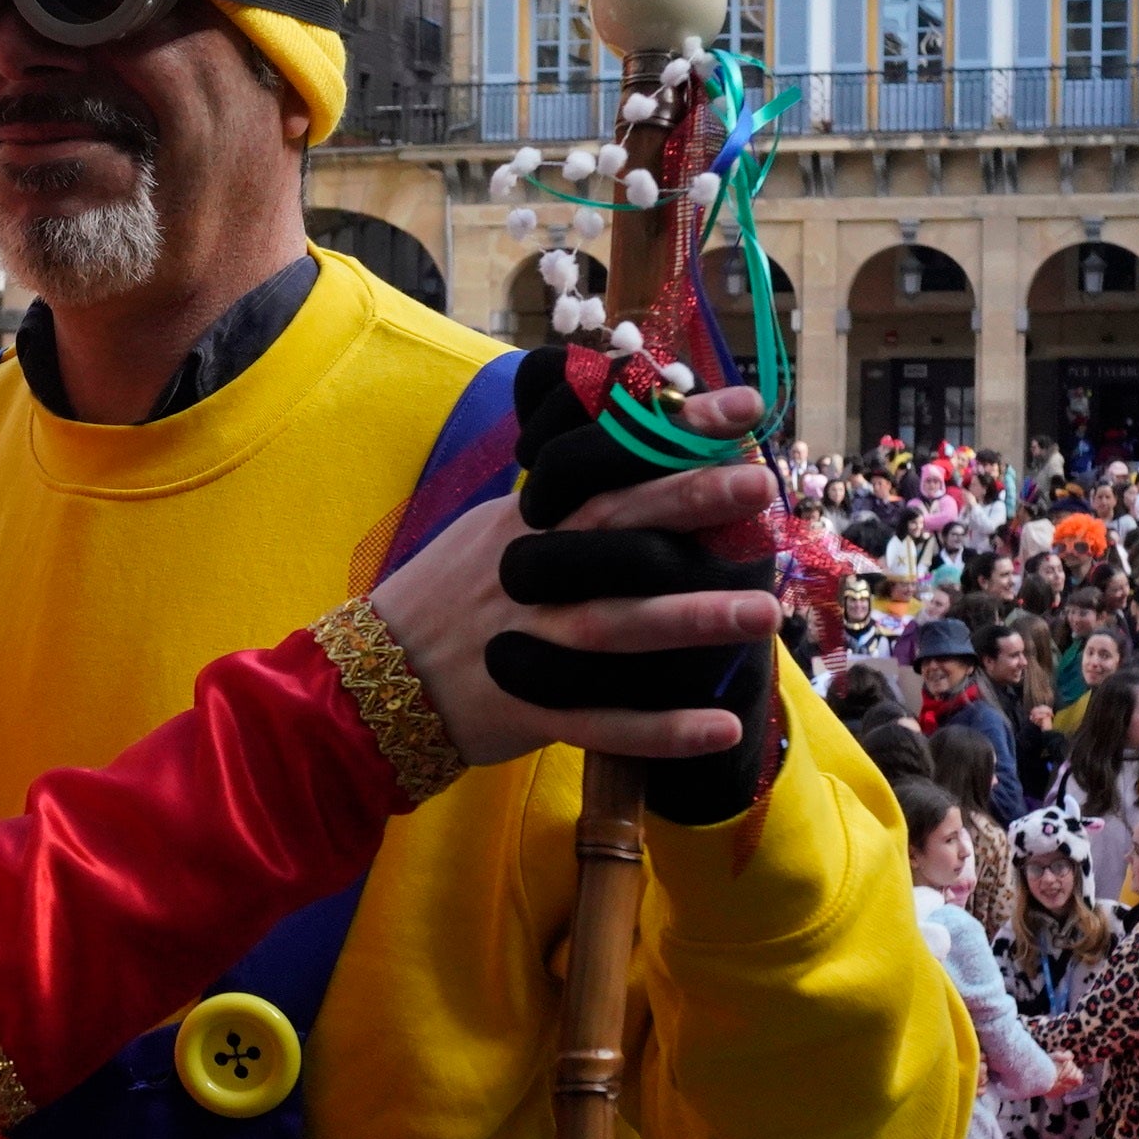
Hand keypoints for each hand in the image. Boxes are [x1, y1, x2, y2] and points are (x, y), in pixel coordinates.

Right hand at [368, 411, 780, 776]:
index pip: (606, 465)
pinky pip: (604, 724)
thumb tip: (627, 442)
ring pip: (618, 628)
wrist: (371, 680)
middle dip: (688, 504)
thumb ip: (560, 497)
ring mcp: (530, 644)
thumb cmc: (447, 596)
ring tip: (766, 611)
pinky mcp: (529, 711)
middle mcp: (532, 577)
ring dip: (693, 619)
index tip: (739, 406)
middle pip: (616, 533)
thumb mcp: (491, 527)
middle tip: (761, 481)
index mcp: (528, 525)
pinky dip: (663, 731)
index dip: (670, 433)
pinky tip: (723, 729)